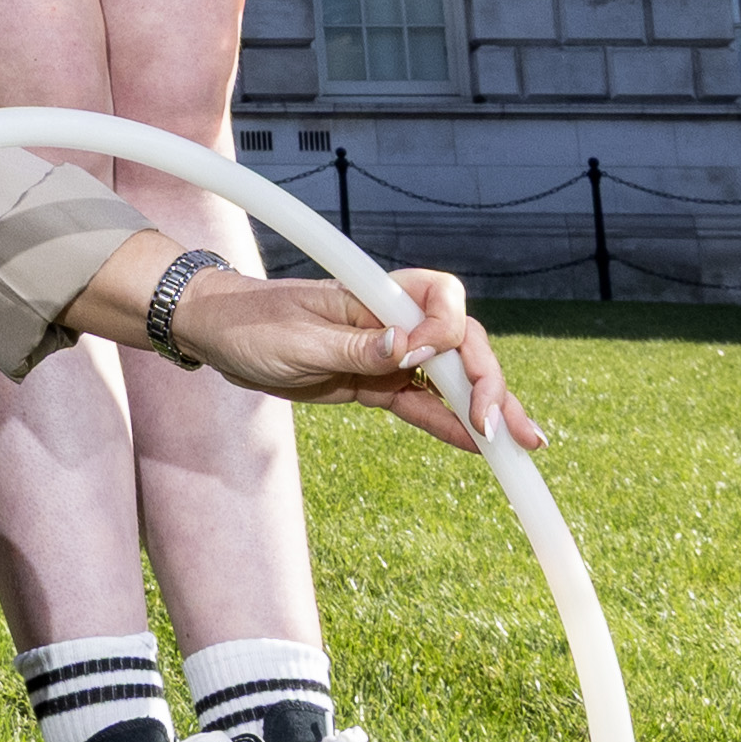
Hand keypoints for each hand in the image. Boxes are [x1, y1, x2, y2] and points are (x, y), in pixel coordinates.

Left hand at [158, 256, 530, 451]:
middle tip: (498, 427)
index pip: (440, 300)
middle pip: (460, 343)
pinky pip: (421, 404)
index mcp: (374, 295)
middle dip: (487, 382)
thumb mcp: (297, 340)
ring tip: (524, 445)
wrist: (216, 335)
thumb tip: (406, 348)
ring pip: (450, 379)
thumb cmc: (250, 325)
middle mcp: (391, 320)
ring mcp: (387, 353)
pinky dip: (449, 425)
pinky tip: (479, 447)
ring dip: (485, 409)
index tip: (417, 361)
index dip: (443, 333)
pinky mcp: (374, 382)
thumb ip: (353, 346)